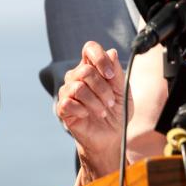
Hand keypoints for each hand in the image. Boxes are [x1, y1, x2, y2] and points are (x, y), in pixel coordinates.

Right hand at [55, 41, 127, 181]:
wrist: (110, 137)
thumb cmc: (117, 112)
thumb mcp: (122, 91)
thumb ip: (117, 73)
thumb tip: (111, 52)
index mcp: (92, 69)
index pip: (89, 49)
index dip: (99, 57)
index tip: (110, 75)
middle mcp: (77, 77)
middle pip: (85, 71)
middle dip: (102, 88)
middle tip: (111, 102)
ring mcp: (68, 92)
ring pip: (78, 87)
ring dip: (95, 102)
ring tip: (103, 112)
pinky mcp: (63, 108)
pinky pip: (68, 103)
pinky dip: (83, 110)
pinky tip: (88, 115)